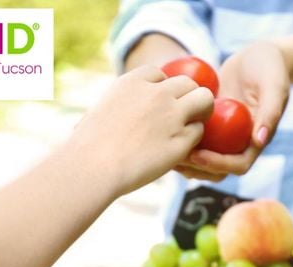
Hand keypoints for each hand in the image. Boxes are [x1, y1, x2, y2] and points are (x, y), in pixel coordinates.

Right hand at [68, 66, 213, 196]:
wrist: (93, 167)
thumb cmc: (88, 146)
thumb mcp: (99, 112)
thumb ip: (115, 106)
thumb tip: (104, 115)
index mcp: (133, 82)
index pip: (159, 74)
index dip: (161, 89)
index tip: (157, 104)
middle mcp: (157, 93)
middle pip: (188, 83)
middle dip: (187, 97)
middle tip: (183, 115)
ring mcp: (172, 116)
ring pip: (204, 100)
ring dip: (201, 112)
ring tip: (191, 127)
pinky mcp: (181, 140)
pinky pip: (198, 132)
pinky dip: (192, 140)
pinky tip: (180, 150)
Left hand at [175, 41, 289, 180]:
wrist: (258, 55)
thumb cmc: (269, 67)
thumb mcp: (274, 85)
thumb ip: (270, 111)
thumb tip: (259, 140)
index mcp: (255, 141)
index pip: (238, 166)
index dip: (218, 165)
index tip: (198, 155)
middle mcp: (237, 143)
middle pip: (216, 170)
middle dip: (196, 168)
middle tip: (175, 156)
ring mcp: (222, 136)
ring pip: (201, 159)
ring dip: (184, 160)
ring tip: (163, 148)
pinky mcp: (209, 124)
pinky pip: (192, 138)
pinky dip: (178, 139)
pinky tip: (161, 131)